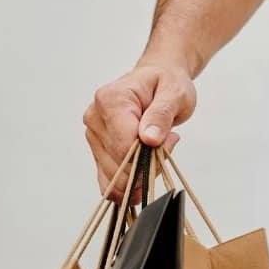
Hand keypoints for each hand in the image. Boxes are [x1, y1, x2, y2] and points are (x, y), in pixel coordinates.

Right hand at [83, 60, 195, 197]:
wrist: (157, 82)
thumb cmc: (166, 84)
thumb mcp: (175, 94)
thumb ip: (162, 115)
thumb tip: (149, 139)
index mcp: (110, 100)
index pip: (123, 144)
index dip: (150, 153)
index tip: (170, 140)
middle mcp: (95, 117)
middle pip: (119, 163)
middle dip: (149, 164)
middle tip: (167, 142)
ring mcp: (93, 135)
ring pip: (115, 176)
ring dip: (142, 172)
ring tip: (158, 147)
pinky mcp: (97, 149)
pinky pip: (108, 180)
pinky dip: (128, 186)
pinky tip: (143, 179)